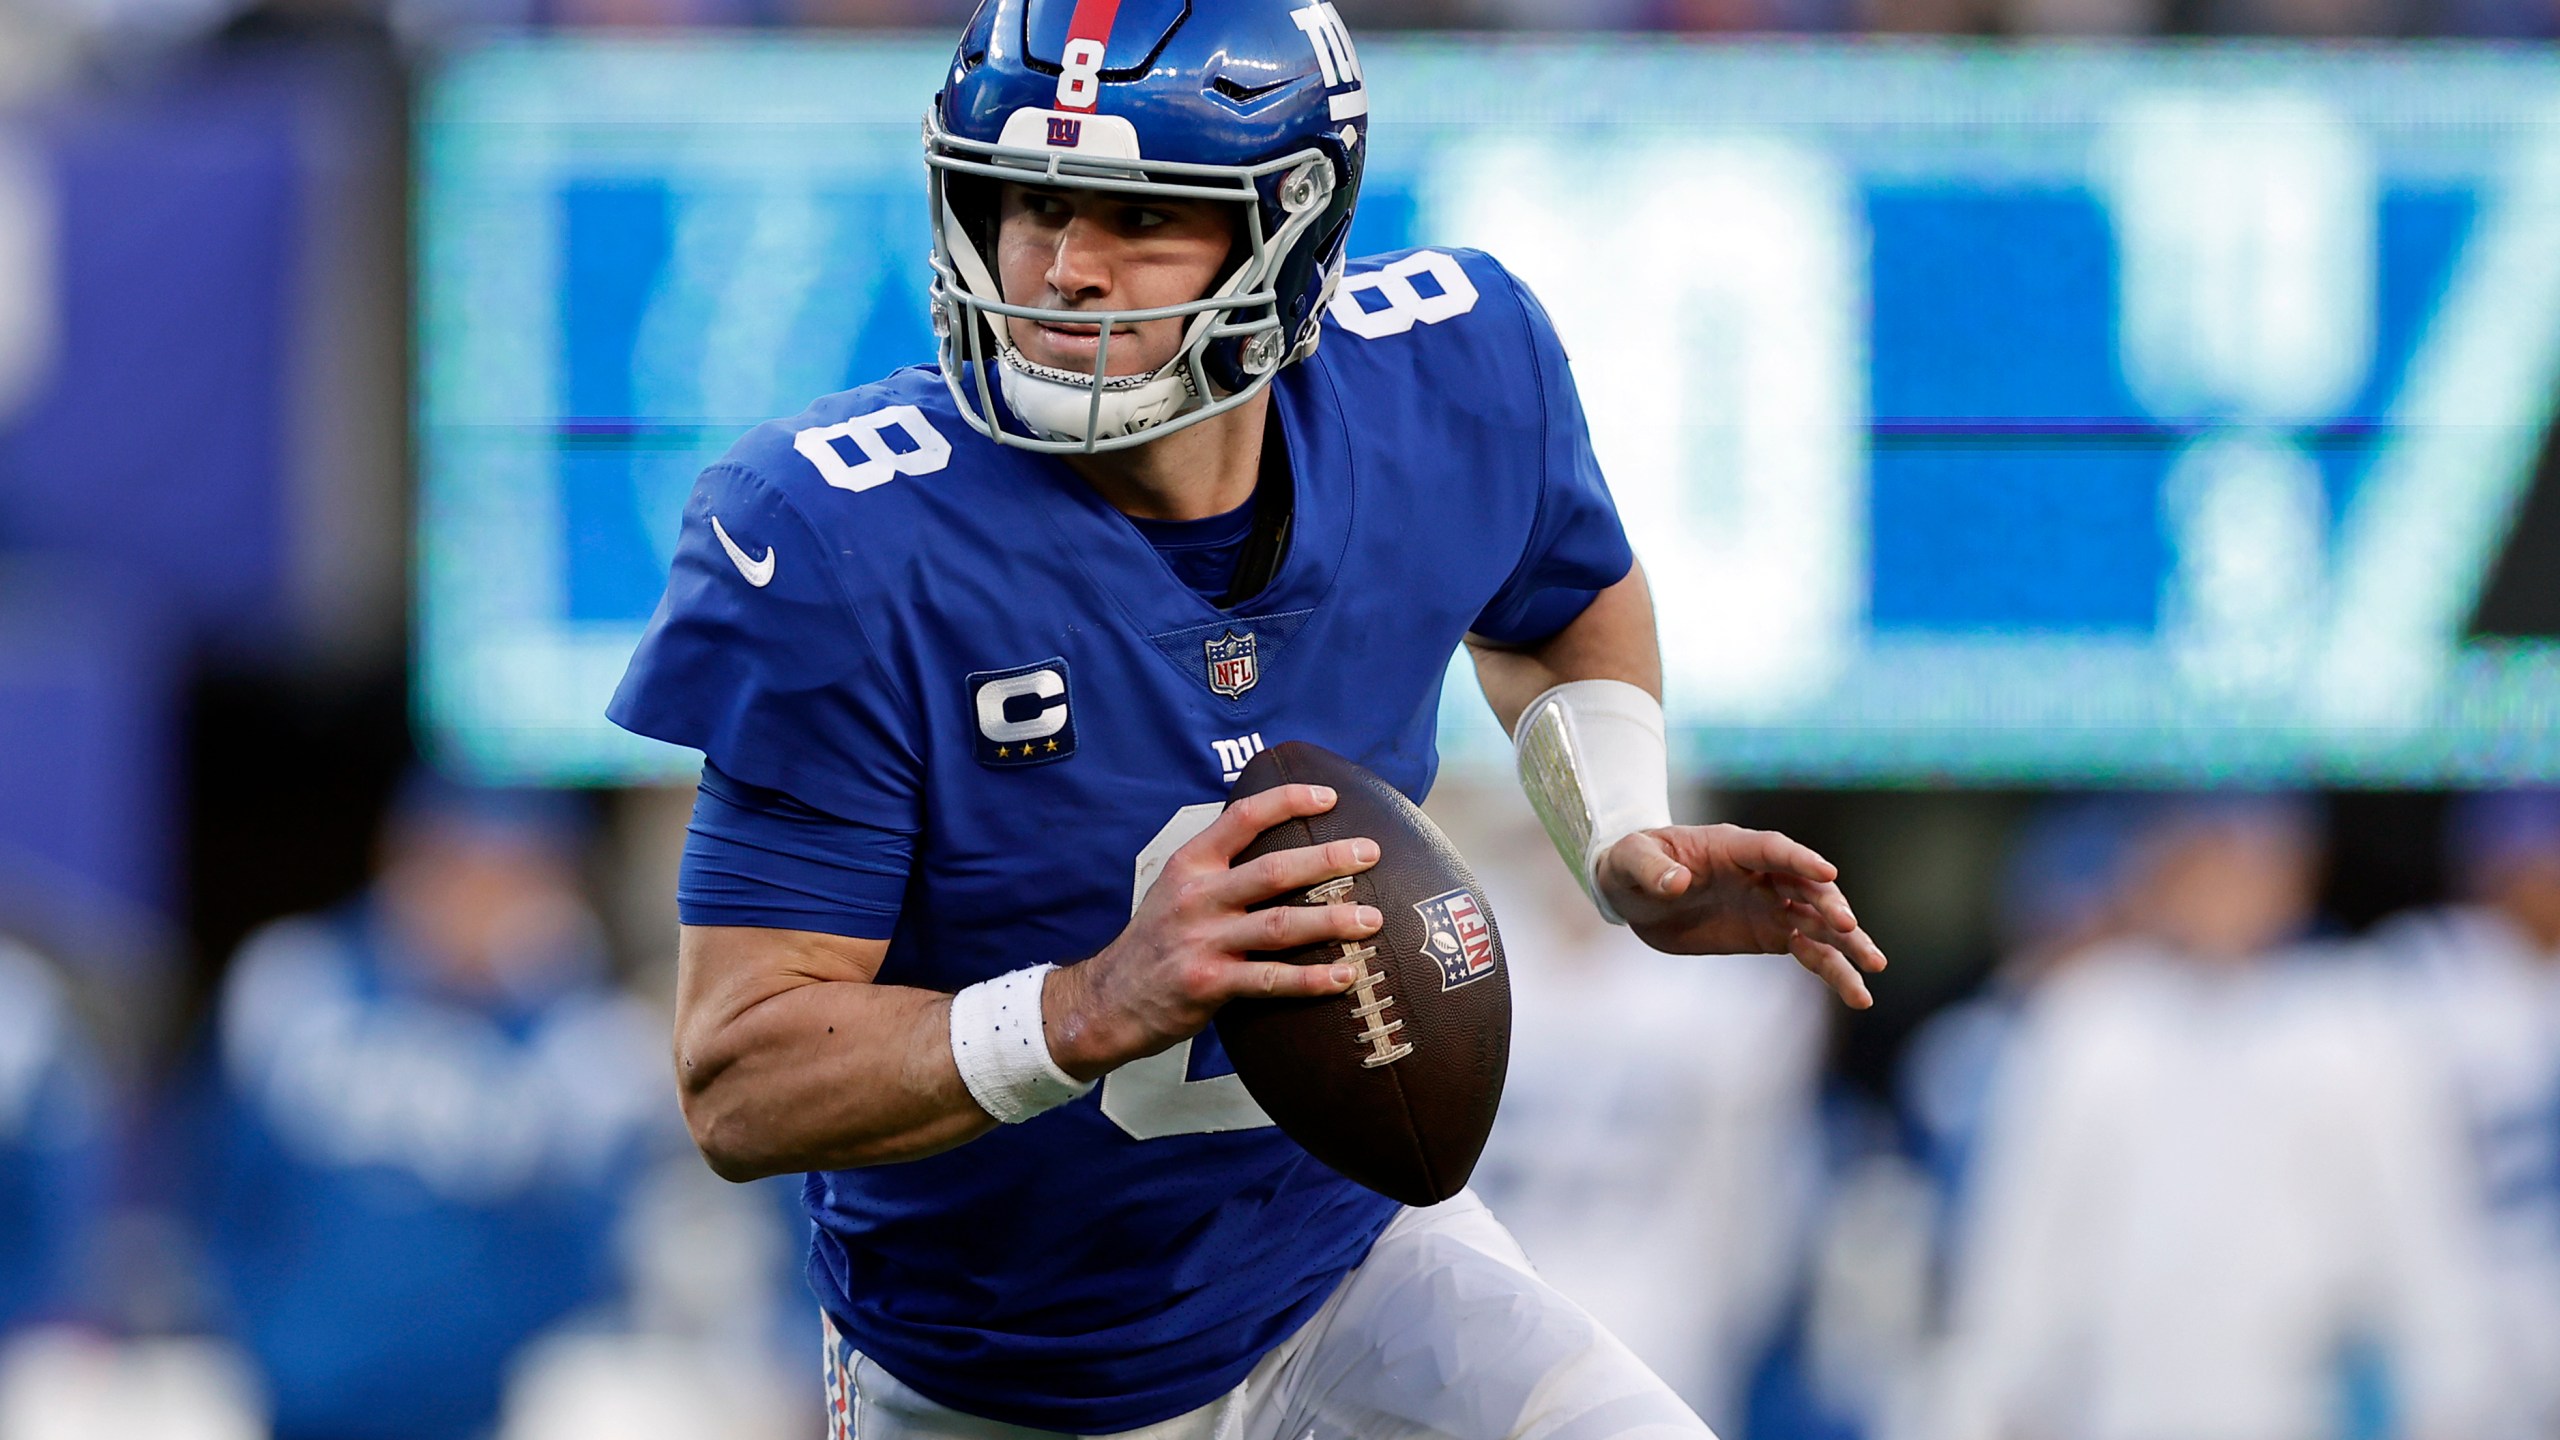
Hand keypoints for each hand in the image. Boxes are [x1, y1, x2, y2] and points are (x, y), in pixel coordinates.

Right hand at [1045, 783, 1381, 1079]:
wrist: (1108, 1000)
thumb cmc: (1155, 942)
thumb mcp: (1174, 889)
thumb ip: (1219, 867)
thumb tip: (1283, 847)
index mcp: (1190, 864)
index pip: (1242, 817)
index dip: (1288, 801)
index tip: (1329, 797)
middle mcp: (1196, 897)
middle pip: (1273, 871)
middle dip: (1328, 859)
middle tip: (1370, 853)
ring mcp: (1202, 941)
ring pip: (1278, 926)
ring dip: (1331, 921)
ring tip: (1372, 920)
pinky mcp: (1208, 984)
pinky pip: (1270, 980)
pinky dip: (1311, 979)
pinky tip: (1344, 976)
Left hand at [1596, 824, 1886, 1008]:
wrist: (1634, 892)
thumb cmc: (1632, 864)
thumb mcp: (1630, 861)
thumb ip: (1651, 868)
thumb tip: (1675, 882)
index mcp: (1731, 846)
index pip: (1772, 849)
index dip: (1799, 860)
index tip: (1827, 871)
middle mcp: (1761, 873)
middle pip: (1806, 886)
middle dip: (1829, 905)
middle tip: (1849, 927)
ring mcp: (1770, 904)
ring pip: (1818, 923)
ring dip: (1847, 944)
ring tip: (1875, 967)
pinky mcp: (1770, 935)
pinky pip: (1809, 951)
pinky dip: (1833, 970)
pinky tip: (1857, 992)